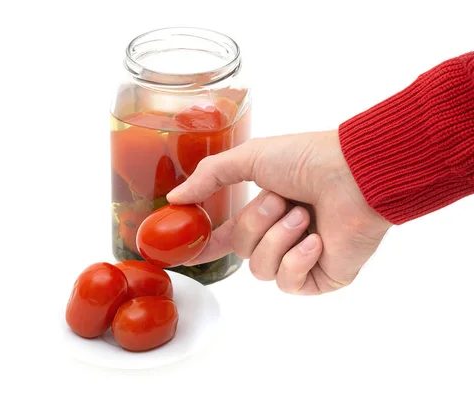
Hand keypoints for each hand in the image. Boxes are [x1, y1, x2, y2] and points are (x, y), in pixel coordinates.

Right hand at [166, 130, 391, 294]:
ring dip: (279, 239)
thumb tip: (175, 199)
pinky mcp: (321, 278)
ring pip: (262, 270)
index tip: (182, 253)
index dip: (204, 244)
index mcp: (263, 212)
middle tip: (283, 200)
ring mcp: (300, 259)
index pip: (225, 237)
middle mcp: (280, 237)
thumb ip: (210, 176)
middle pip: (242, 252)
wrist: (357, 173)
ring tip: (305, 216)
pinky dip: (299, 259)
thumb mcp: (250, 158)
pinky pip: (289, 283)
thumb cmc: (308, 159)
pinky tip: (318, 241)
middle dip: (257, 224)